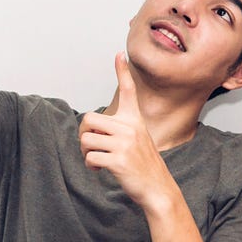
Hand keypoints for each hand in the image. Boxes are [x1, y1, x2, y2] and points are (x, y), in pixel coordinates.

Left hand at [79, 53, 177, 209]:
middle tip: (91, 145)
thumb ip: (119, 129)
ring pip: (86, 139)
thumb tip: (91, 128)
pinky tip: (101, 170)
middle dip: (84, 134)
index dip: (122, 71)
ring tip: (97, 159)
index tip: (119, 54)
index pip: (129, 90)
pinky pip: (90, 157)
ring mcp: (124, 144)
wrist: (158, 187)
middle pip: (89, 119)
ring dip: (86, 152)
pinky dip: (91, 165)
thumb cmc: (144, 164)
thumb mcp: (138, 139)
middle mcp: (130, 128)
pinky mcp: (118, 160)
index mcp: (135, 120)